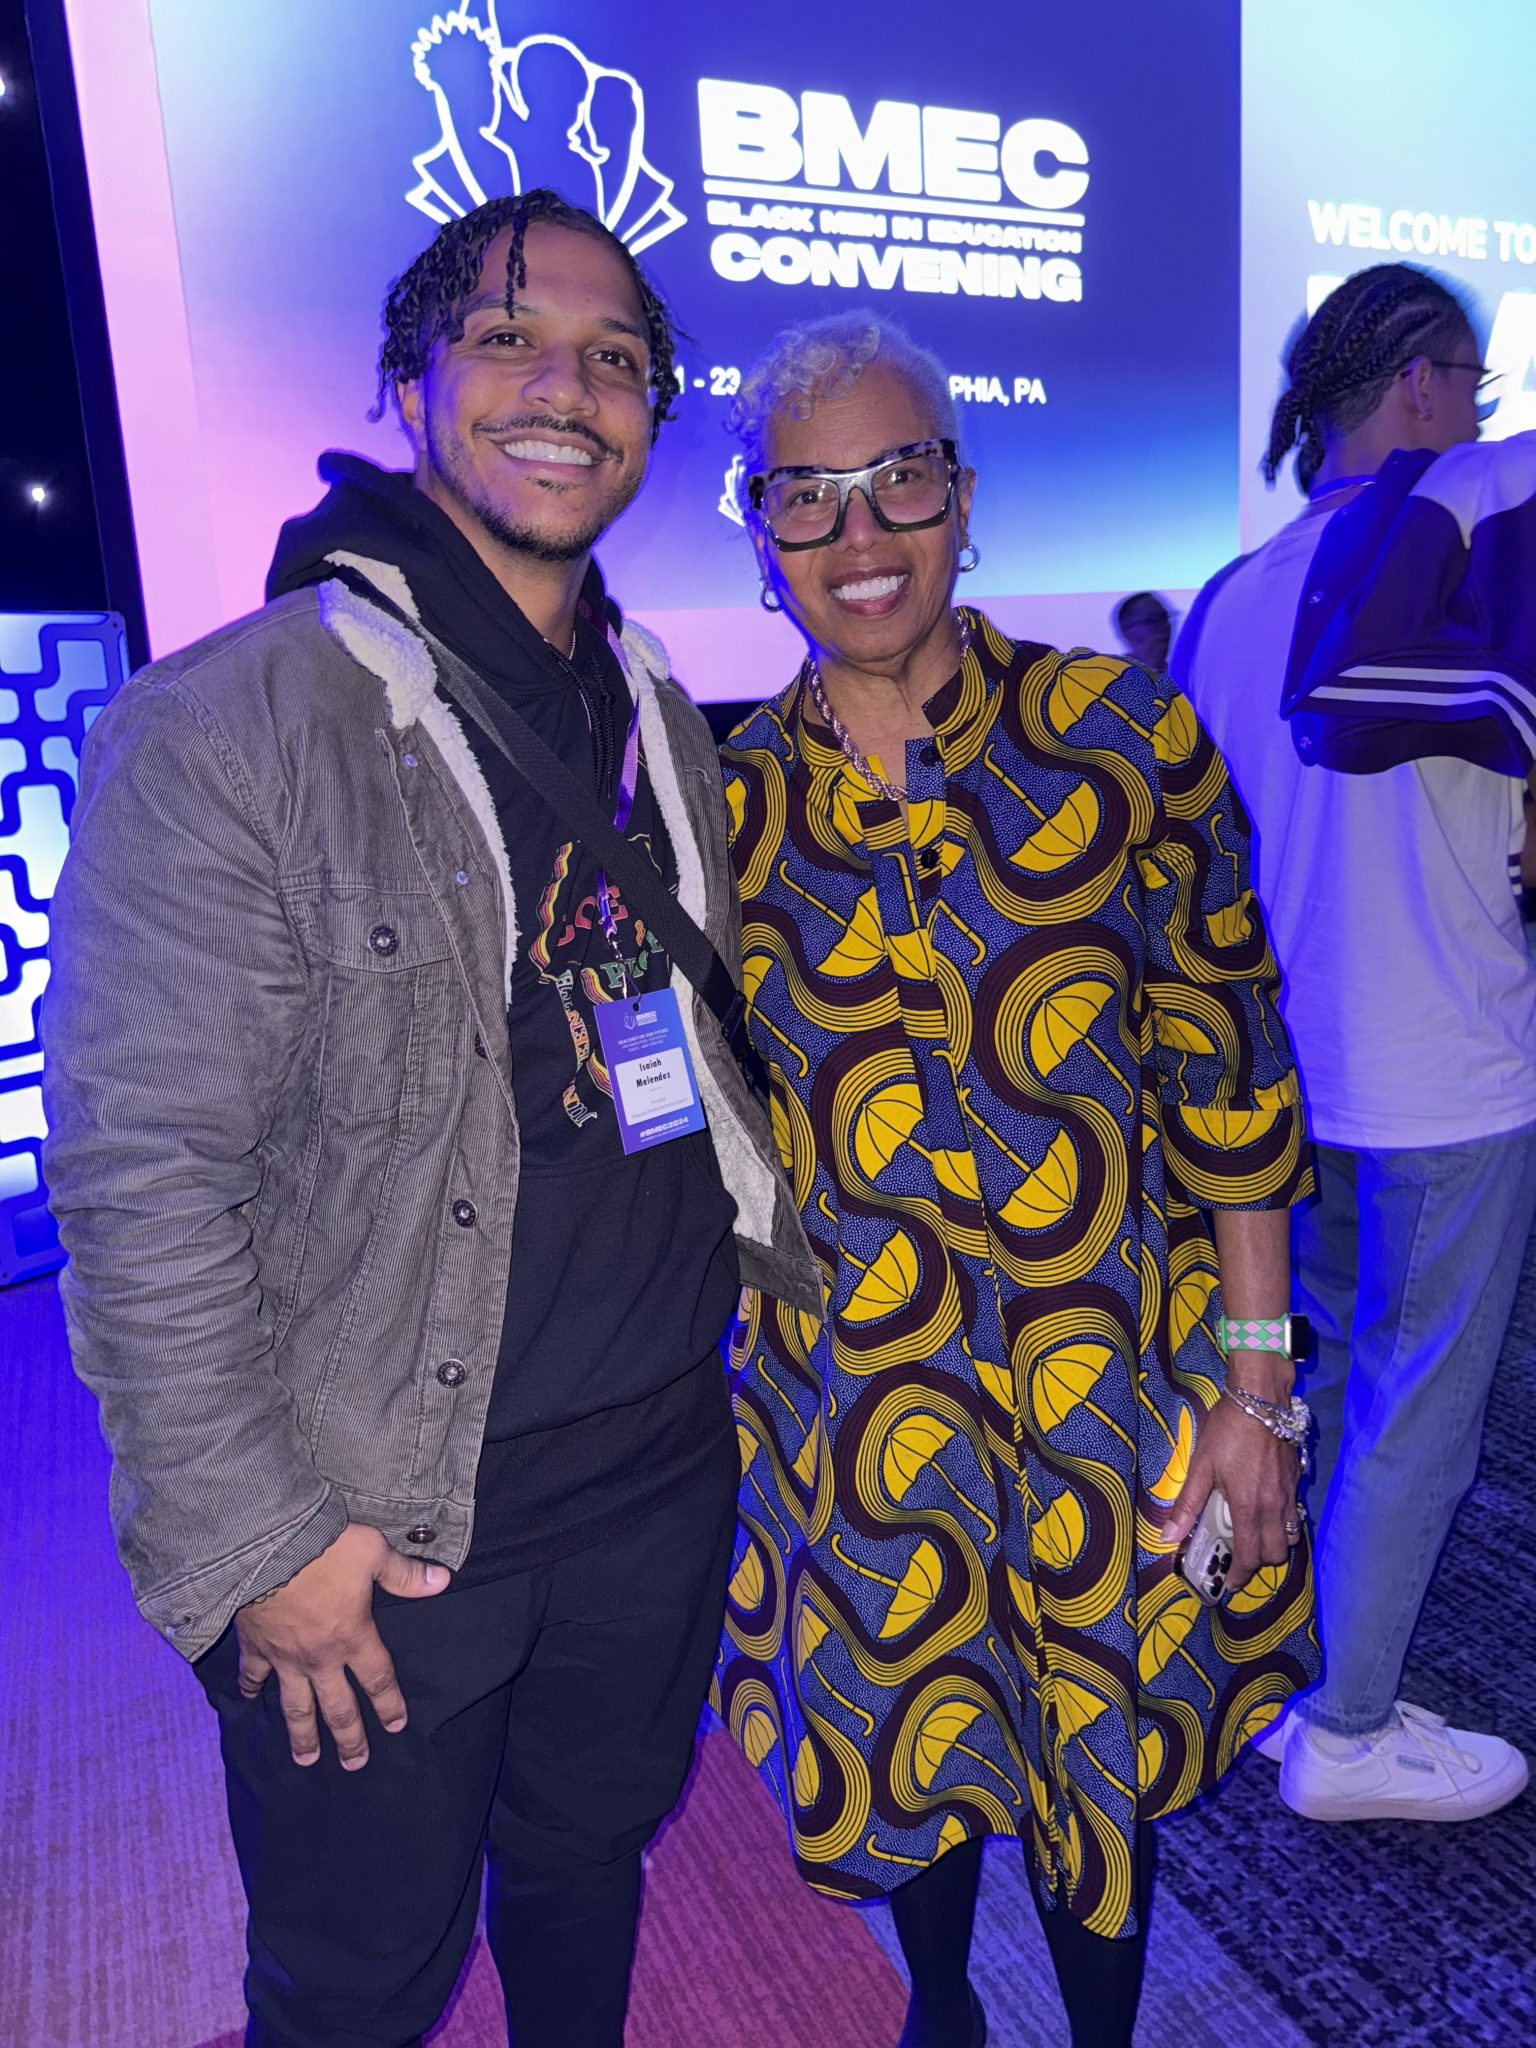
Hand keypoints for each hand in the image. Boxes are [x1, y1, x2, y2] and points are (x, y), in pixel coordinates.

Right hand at [234, 1524, 448, 1768]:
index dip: (389, 1704)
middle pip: (338, 1707)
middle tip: (356, 1764)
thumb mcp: (373, 1553)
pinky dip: (251, 1689)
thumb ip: (405, 1574)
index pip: (378, 1679)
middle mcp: (320, 1657)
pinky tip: (251, 1700)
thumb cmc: (323, 1548)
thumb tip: (443, 1581)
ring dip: (302, 1736)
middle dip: (349, 1738)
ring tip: (307, 1761)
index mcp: (352, 1637)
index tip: (396, 1726)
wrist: (265, 1547)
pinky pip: (252, 1674)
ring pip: (296, 1706)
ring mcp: (284, 1657)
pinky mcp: (255, 1646)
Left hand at [1164, 1396, 1299, 1591]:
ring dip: (1274, 1544)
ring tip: (1254, 1535)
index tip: (1229, 1583)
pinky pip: (1294, 1515)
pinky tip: (1266, 1510)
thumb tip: (1168, 1536)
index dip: (1239, 1575)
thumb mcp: (1200, 1465)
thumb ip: (1187, 1504)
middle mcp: (1274, 1507)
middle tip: (1239, 1558)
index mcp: (1248, 1507)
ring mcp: (1289, 1494)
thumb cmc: (1228, 1430)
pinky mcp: (1296, 1480)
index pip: (1249, 1556)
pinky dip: (1283, 1523)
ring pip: (1290, 1536)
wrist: (1260, 1399)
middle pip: (1276, 1553)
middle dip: (1259, 1562)